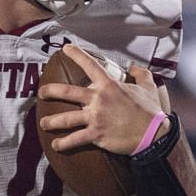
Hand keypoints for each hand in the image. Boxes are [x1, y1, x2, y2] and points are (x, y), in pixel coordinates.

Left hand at [39, 45, 166, 155]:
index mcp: (109, 85)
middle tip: (41, 92)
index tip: (65, 49)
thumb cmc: (150, 111)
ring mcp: (96, 117)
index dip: (76, 54)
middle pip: (67, 92)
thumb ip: (140, 74)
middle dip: (50, 91)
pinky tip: (56, 145)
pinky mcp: (96, 134)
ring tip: (43, 123)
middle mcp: (99, 99)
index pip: (90, 65)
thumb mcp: (148, 87)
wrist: (153, 134)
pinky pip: (75, 139)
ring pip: (66, 118)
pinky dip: (63, 143)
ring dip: (51, 121)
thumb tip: (133, 67)